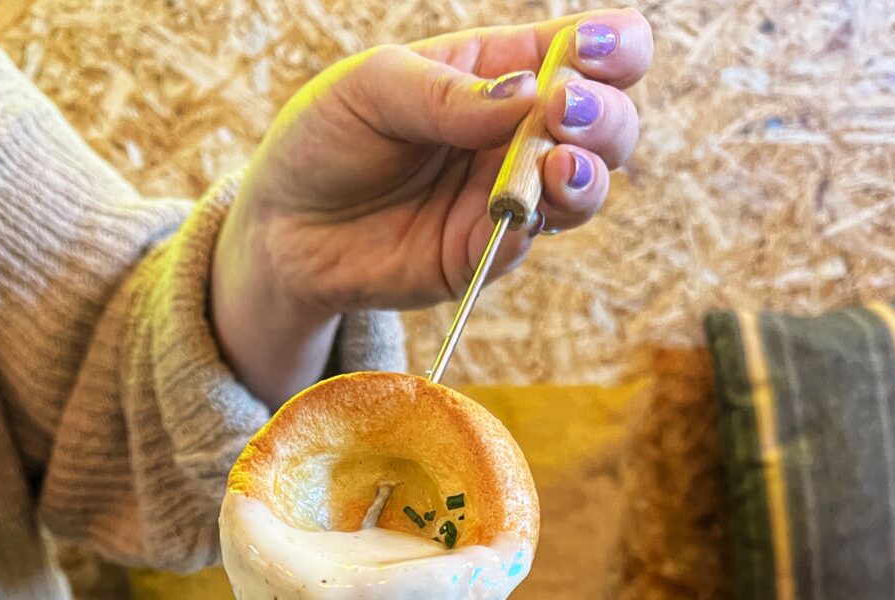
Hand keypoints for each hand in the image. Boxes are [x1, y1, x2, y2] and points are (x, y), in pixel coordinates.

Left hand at [211, 10, 650, 403]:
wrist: (281, 226)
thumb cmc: (327, 138)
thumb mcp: (375, 88)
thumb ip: (447, 94)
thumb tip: (528, 97)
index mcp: (502, 73)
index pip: (588, 52)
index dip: (613, 47)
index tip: (591, 52)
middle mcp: (517, 137)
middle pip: (607, 124)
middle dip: (604, 116)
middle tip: (563, 113)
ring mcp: (504, 199)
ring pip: (583, 188)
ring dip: (586, 173)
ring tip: (558, 163)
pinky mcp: (479, 256)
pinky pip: (526, 242)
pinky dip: (531, 224)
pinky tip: (519, 208)